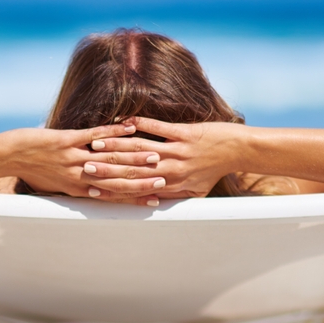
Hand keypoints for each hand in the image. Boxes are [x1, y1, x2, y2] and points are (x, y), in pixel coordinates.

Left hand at [7, 123, 167, 201]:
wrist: (8, 157)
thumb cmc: (30, 172)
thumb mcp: (55, 186)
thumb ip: (75, 187)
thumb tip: (91, 190)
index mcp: (78, 188)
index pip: (113, 194)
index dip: (136, 195)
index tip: (156, 196)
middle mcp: (79, 176)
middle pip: (116, 179)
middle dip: (142, 178)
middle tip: (164, 178)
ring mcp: (73, 158)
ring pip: (110, 158)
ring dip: (134, 156)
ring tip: (156, 154)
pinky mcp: (65, 140)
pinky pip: (94, 136)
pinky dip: (114, 132)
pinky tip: (130, 126)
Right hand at [79, 116, 247, 199]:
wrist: (239, 151)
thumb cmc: (215, 170)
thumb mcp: (196, 190)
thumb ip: (175, 196)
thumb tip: (154, 202)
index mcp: (172, 185)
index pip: (136, 187)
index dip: (113, 187)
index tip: (92, 186)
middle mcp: (172, 170)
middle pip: (133, 169)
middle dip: (107, 167)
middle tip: (85, 165)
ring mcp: (178, 151)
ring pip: (141, 148)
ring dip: (117, 145)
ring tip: (97, 143)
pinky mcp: (185, 133)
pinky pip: (159, 128)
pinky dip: (141, 124)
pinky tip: (125, 121)